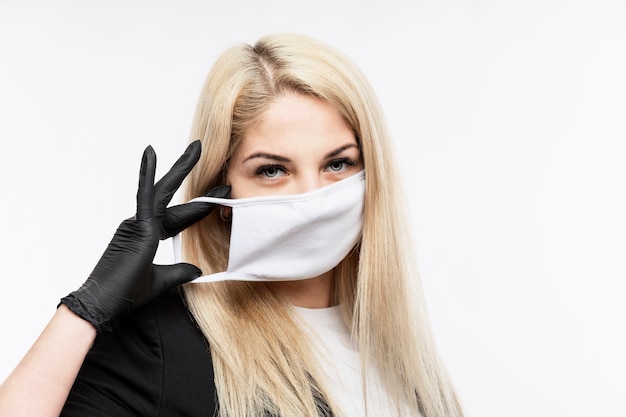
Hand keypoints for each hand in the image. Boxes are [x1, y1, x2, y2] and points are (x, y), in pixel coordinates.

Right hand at [60, 140, 228, 331]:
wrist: (104, 304)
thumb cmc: (125, 293)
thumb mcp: (162, 280)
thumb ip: (179, 272)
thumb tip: (198, 270)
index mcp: (147, 235)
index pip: (179, 216)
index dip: (199, 208)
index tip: (220, 198)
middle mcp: (141, 224)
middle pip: (171, 195)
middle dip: (190, 175)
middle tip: (203, 152)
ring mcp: (138, 222)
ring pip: (162, 189)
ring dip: (180, 168)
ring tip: (195, 148)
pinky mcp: (136, 226)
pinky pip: (144, 195)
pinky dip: (147, 173)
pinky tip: (151, 153)